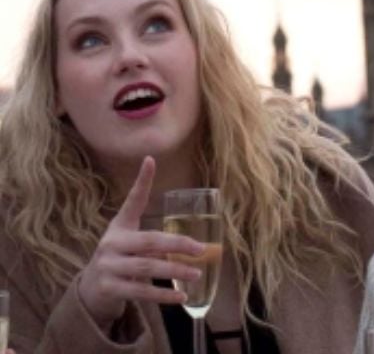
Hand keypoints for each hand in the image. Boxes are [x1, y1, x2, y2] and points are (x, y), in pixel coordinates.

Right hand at [77, 157, 205, 327]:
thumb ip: (149, 226)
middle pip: (148, 242)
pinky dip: (163, 295)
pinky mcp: (109, 289)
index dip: (141, 181)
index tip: (150, 159)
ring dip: (174, 271)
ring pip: (146, 268)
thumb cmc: (119, 256)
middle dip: (176, 245)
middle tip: (200, 249)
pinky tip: (182, 296)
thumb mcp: (128, 235)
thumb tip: (180, 216)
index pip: (132, 201)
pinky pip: (140, 292)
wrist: (90, 289)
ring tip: (197, 274)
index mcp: (119, 227)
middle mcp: (111, 244)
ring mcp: (108, 267)